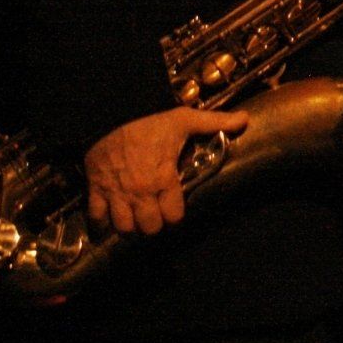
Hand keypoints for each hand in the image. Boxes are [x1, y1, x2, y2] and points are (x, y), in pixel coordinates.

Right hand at [84, 106, 249, 234]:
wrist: (109, 114)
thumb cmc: (149, 120)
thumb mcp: (185, 119)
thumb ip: (216, 122)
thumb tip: (246, 120)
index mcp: (164, 180)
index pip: (174, 216)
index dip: (176, 215)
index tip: (175, 209)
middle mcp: (141, 192)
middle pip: (149, 228)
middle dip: (154, 224)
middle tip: (155, 214)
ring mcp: (117, 194)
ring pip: (124, 228)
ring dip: (130, 226)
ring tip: (135, 217)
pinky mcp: (96, 190)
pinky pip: (96, 217)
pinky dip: (102, 220)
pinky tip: (110, 215)